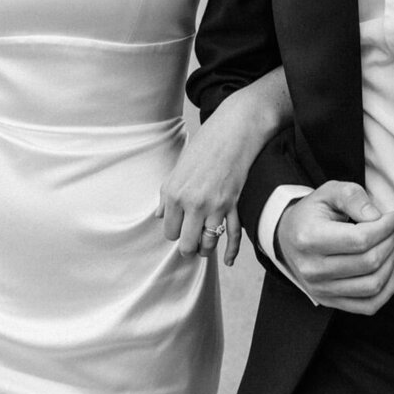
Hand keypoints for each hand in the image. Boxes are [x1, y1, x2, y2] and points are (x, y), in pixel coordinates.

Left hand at [156, 110, 252, 263]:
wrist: (233, 132)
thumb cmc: (203, 148)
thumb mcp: (177, 170)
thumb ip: (166, 196)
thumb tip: (159, 216)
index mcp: (174, 194)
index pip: (169, 231)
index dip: (174, 232)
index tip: (179, 228)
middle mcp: (192, 203)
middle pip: (186, 243)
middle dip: (188, 246)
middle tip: (190, 242)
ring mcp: (214, 205)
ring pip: (208, 243)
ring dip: (205, 248)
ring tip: (204, 247)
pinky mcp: (234, 204)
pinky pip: (233, 235)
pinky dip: (230, 251)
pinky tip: (227, 261)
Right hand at [275, 181, 393, 313]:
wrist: (288, 237)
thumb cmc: (312, 214)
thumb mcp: (329, 192)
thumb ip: (353, 197)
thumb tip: (376, 217)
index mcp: (308, 238)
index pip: (360, 239)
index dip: (386, 227)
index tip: (393, 217)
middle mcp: (311, 268)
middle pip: (369, 262)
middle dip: (390, 242)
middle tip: (391, 230)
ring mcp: (320, 288)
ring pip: (373, 285)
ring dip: (391, 263)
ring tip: (389, 246)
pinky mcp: (329, 300)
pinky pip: (369, 305)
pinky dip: (388, 289)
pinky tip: (390, 269)